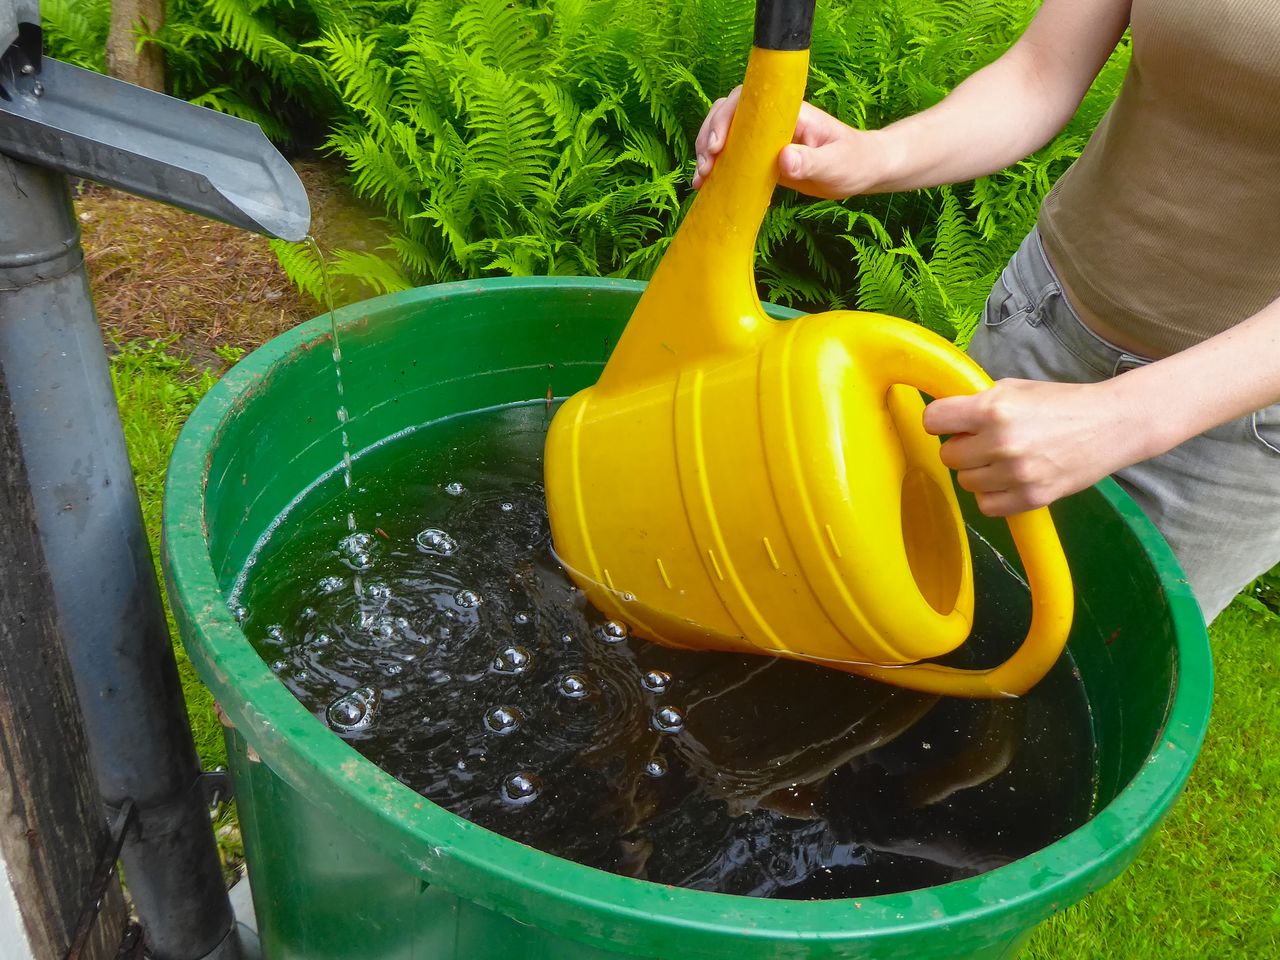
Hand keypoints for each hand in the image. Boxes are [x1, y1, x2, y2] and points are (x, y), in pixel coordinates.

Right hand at [692, 87, 890, 197]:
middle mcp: (771, 120)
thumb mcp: (836, 164)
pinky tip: (704, 185)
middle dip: (708, 136)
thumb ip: (811, 161)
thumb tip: (784, 159)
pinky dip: (715, 167)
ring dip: (706, 152)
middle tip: (706, 166)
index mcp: (788, 112)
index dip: (726, 117)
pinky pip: (731, 155)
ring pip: (724, 132)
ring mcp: (764, 138)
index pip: (747, 100)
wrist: (861, 171)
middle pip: (728, 113)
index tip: (717, 145)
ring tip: (701, 178)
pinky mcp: (761, 157)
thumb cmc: (854, 161)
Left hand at [922, 378, 1150, 516]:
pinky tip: (1008, 479)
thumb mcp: (1015, 388)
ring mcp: (1016, 474)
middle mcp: (1001, 442)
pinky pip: (986, 505)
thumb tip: (945, 415)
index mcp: (994, 409)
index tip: (950, 422)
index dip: (940, 421)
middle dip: (962, 447)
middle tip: (984, 441)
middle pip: (948, 455)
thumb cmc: (1061, 403)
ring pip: (965, 481)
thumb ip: (978, 401)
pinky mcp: (1031, 497)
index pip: (934, 419)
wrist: (1112, 424)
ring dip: (978, 471)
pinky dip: (992, 494)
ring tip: (1003, 458)